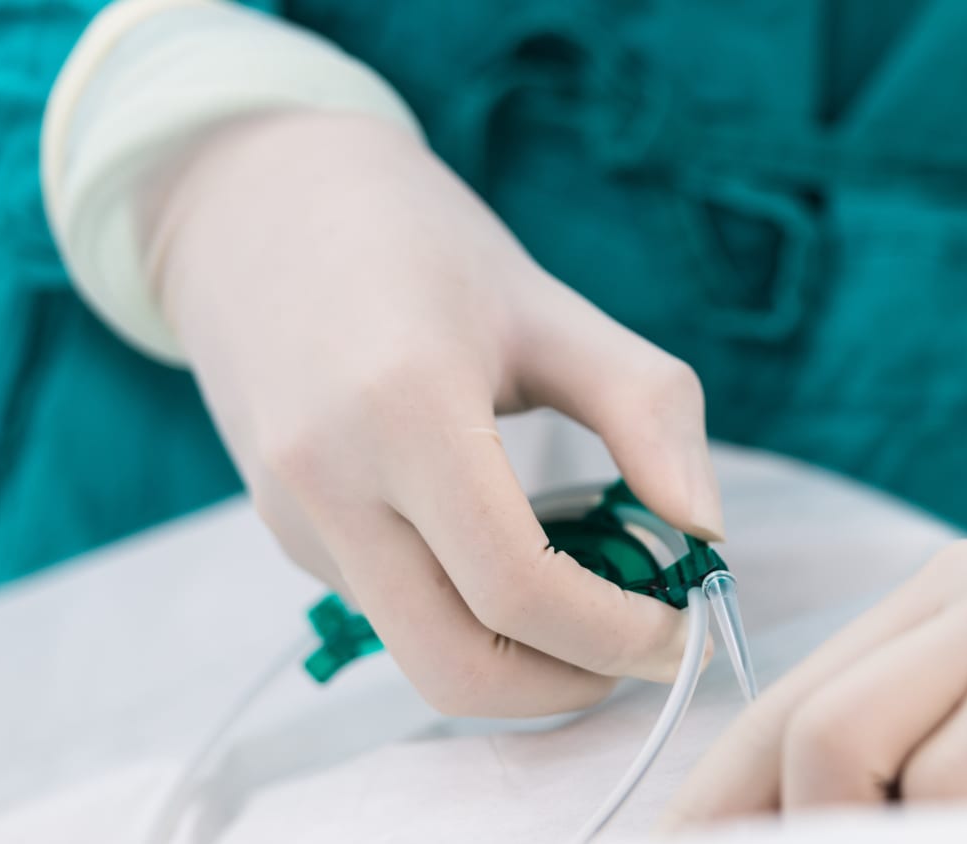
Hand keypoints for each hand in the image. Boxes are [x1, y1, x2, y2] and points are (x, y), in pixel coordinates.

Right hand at [150, 110, 722, 715]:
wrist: (260, 207)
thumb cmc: (423, 247)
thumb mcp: (553, 308)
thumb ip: (646, 412)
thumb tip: (707, 531)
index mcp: (404, 410)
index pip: (518, 590)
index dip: (619, 634)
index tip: (685, 626)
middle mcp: (328, 481)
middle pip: (455, 668)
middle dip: (568, 685)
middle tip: (641, 648)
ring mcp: (293, 517)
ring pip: (420, 652)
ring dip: (520, 658)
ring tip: (588, 588)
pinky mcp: (284, 532)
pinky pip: (391, 610)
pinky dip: (469, 614)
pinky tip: (509, 549)